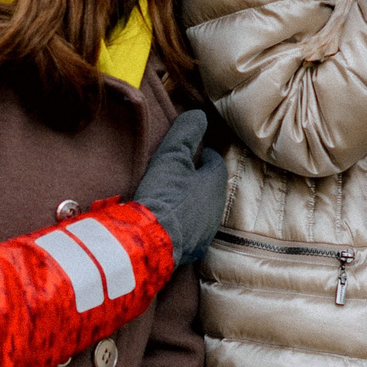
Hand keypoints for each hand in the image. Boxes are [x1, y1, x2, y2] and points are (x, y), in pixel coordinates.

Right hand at [132, 108, 228, 265]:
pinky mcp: (193, 250)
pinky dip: (182, 226)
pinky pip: (190, 233)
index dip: (202, 156)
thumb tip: (199, 115)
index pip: (215, 163)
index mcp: (214, 185)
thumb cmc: (163, 194)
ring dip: (190, 205)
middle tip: (178, 175)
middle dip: (197, 181)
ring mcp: (206, 232)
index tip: (190, 154)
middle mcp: (216, 210)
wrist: (150, 241)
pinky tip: (166, 223)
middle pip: (209, 189)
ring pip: (202, 212)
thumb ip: (186, 133)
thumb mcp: (171, 155)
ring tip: (170, 199)